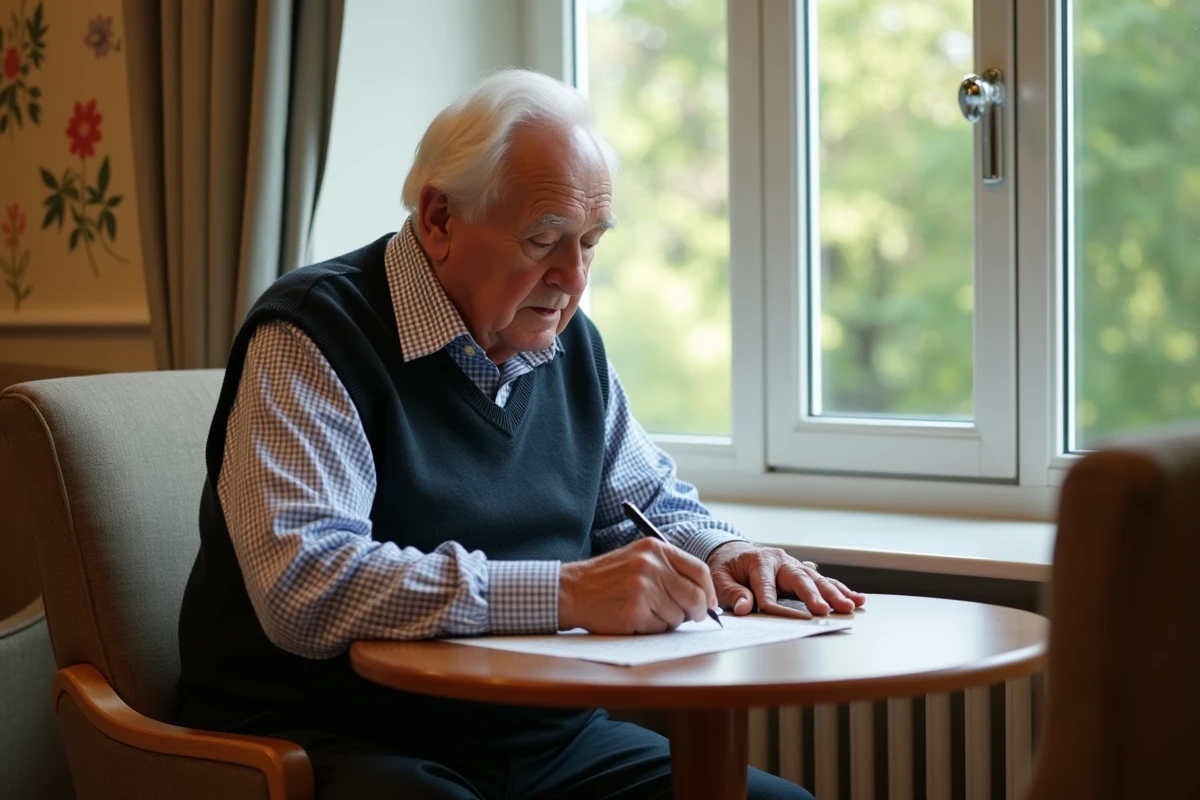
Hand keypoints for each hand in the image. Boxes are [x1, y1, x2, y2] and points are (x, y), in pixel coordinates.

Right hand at [558, 538, 718, 633]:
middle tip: (691, 617)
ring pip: (678, 616)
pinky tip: (636, 619)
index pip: (699, 570)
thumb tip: (704, 594)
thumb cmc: (607, 578)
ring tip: (649, 613)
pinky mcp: (633, 612)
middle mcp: (650, 566)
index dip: (709, 590)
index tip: (709, 602)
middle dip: (697, 611)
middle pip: (695, 596)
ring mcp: (642, 589)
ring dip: (669, 621)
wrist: (572, 590)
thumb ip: (668, 568)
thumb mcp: (638, 558)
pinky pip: (660, 628)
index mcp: (655, 549)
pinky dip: (653, 629)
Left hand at [706, 541, 865, 618]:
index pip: (766, 588)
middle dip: (812, 595)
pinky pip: (824, 581)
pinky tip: (858, 598)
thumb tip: (745, 608)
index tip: (779, 619)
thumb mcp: (720, 578)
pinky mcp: (804, 572)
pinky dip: (841, 590)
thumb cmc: (727, 568)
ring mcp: (795, 565)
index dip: (771, 606)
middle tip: (824, 610)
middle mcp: (781, 560)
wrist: (734, 552)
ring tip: (850, 605)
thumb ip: (732, 593)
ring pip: (817, 580)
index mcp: (758, 561)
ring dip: (834, 594)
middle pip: (799, 580)